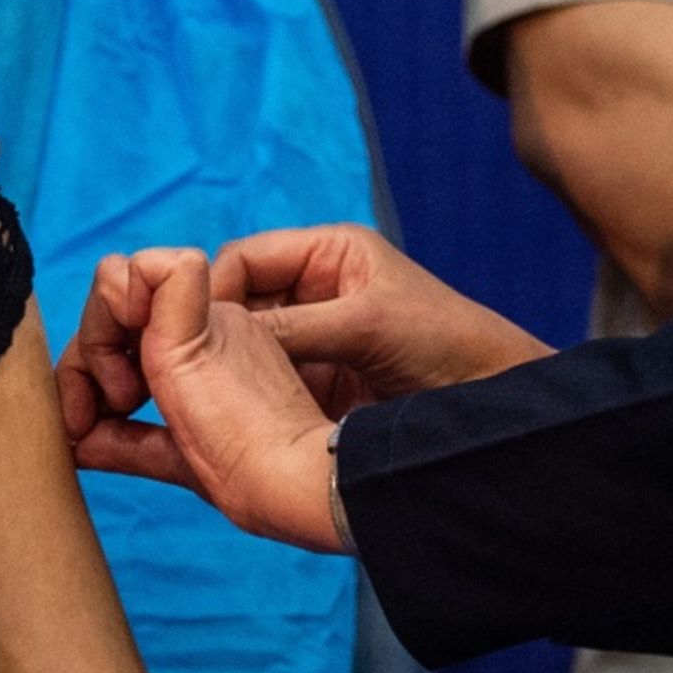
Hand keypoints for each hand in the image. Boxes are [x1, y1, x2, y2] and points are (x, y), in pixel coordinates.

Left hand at [56, 249, 347, 553]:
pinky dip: (118, 298)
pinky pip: (147, 267)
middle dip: (86, 358)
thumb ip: (129, 444)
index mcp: (205, 354)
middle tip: (104, 413)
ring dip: (98, 338)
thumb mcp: (177, 458)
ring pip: (119, 280)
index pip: (123, 335)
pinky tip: (130, 357)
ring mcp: (208, 316)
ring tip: (126, 396)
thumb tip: (75, 444)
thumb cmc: (258, 479)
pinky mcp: (202, 314)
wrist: (293, 483)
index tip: (83, 430)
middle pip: (114, 307)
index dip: (87, 374)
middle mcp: (207, 325)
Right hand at [206, 224, 549, 405]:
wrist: (497, 398)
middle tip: (176, 367)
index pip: (244, 260)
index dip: (209, 291)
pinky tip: (226, 417)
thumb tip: (215, 333)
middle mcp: (315, 290)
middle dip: (207, 332)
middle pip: (236, 304)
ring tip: (192, 396)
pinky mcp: (320, 382)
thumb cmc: (448, 341)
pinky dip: (244, 397)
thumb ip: (294, 327)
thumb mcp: (366, 325)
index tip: (183, 330)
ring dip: (222, 369)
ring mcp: (315, 338)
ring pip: (244, 348)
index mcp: (328, 255)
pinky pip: (266, 383)